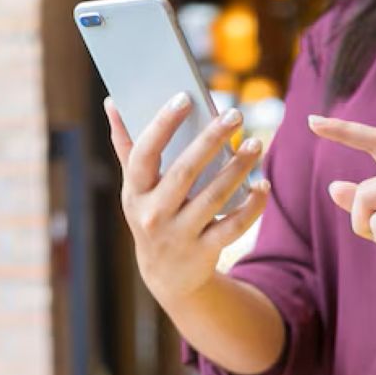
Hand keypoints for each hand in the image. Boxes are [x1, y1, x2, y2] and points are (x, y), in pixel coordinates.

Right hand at [106, 93, 270, 304]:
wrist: (167, 277)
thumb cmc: (153, 216)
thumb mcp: (135, 188)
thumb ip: (126, 146)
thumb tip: (112, 101)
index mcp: (134, 191)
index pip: (144, 153)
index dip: (162, 124)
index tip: (185, 97)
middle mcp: (153, 214)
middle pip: (184, 172)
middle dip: (211, 140)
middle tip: (235, 114)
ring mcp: (179, 235)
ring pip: (213, 197)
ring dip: (238, 168)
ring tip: (256, 144)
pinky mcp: (204, 252)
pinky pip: (233, 226)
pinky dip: (252, 206)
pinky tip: (263, 185)